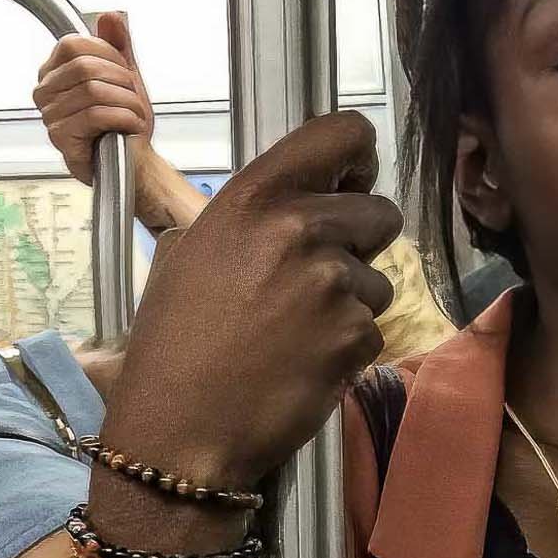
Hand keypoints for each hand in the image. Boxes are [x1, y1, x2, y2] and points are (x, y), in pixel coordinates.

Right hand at [33, 12, 152, 186]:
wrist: (132, 161)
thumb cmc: (123, 122)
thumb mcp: (125, 77)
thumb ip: (118, 46)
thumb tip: (111, 17)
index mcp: (54, 72)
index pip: (74, 45)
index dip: (109, 55)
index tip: (124, 73)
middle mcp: (46, 91)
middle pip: (85, 67)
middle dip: (121, 81)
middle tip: (133, 98)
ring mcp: (50, 115)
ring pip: (94, 91)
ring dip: (128, 103)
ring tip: (134, 115)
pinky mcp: (61, 137)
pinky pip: (96, 115)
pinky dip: (124, 119)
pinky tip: (130, 126)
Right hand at [95, 111, 399, 497]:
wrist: (182, 423)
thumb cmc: (178, 339)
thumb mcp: (195, 250)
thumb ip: (256, 217)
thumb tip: (301, 201)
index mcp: (255, 196)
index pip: (342, 134)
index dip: (360, 157)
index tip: (355, 178)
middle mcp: (300, 228)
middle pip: (379, 212)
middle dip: (361, 243)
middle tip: (320, 275)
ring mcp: (333, 282)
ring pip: (379, 278)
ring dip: (353, 301)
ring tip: (298, 329)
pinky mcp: (355, 334)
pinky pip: (374, 328)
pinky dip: (349, 346)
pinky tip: (304, 361)